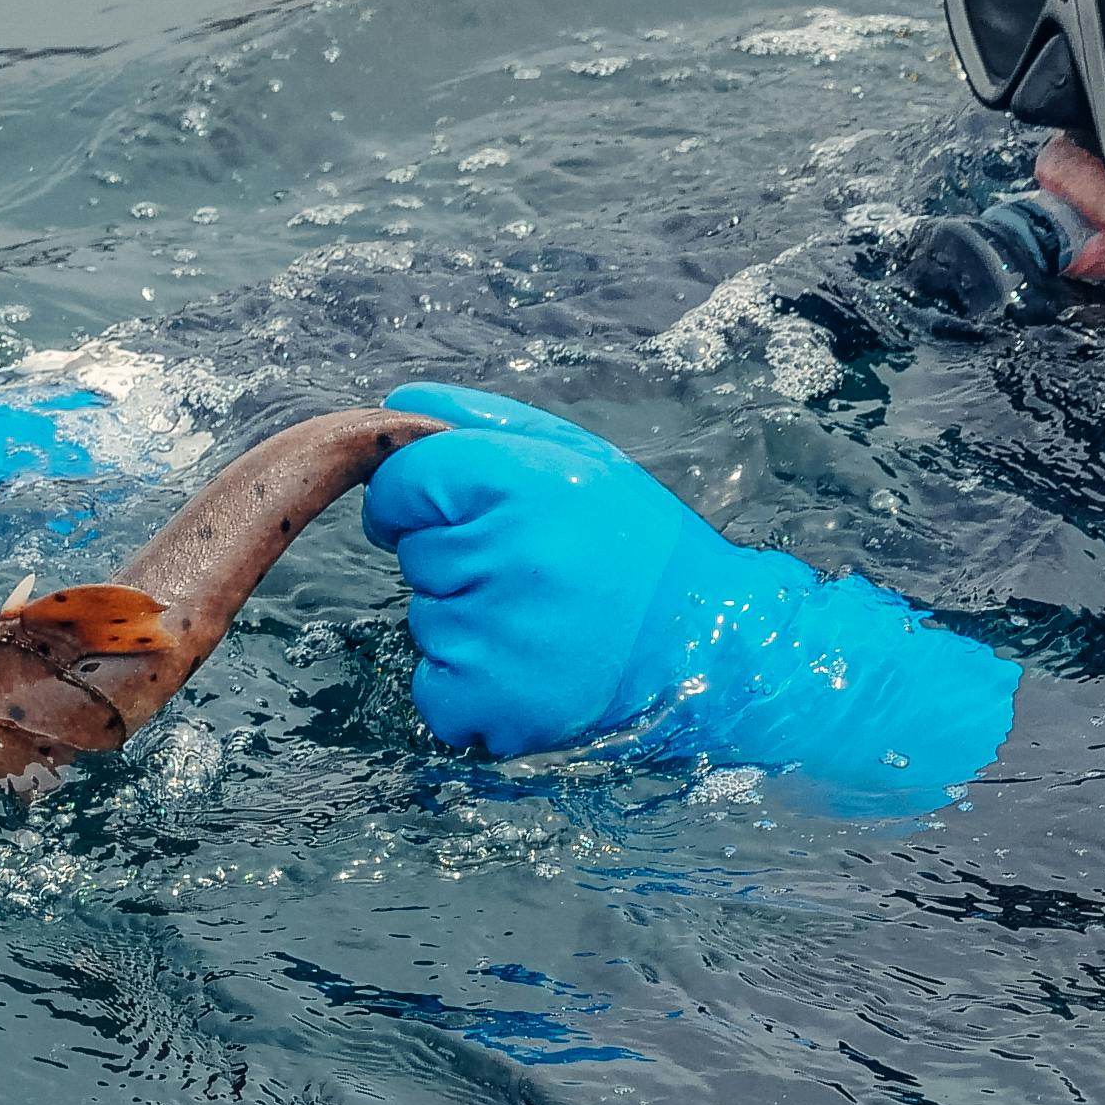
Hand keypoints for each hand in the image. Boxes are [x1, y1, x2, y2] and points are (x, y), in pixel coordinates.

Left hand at [360, 384, 1016, 803]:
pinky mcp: (490, 701)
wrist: (708, 647)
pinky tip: (532, 671)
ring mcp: (493, 634)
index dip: (415, 502)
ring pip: (427, 622)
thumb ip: (483, 423)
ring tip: (546, 624)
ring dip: (470, 627)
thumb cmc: (639, 547)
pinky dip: (469, 689)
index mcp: (522, 481)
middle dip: (458, 563)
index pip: (403, 484)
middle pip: (415, 556)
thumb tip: (395, 403)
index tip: (450, 517)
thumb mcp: (579, 458)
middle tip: (536, 576)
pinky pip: (434, 689)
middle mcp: (503, 554)